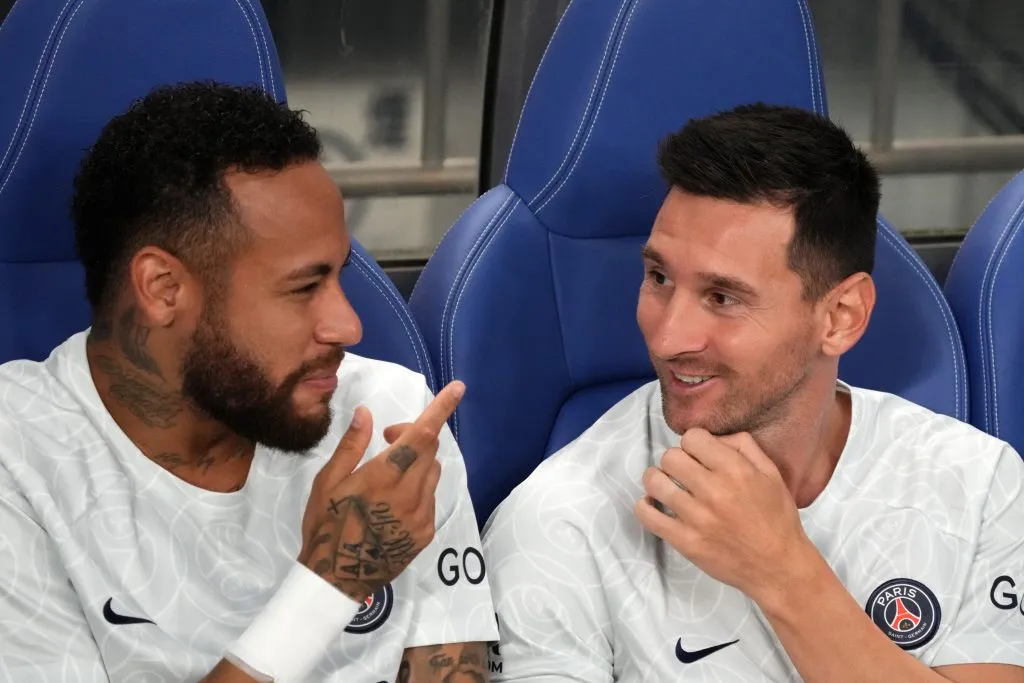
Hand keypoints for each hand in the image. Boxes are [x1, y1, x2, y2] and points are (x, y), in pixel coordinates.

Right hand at [298, 380, 464, 603]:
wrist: (336, 577)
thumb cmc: (325, 524)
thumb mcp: (328, 481)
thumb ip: (352, 445)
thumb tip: (367, 412)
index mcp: (384, 476)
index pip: (422, 434)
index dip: (442, 409)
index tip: (458, 388)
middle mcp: (410, 493)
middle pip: (430, 449)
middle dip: (415, 434)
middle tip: (386, 438)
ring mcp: (422, 515)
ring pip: (433, 472)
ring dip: (418, 461)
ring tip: (389, 472)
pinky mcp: (426, 532)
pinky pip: (431, 497)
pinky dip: (418, 487)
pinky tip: (393, 500)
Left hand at [635, 429, 815, 605]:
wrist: (779, 566)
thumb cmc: (777, 518)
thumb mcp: (770, 473)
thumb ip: (743, 446)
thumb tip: (713, 437)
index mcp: (736, 470)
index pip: (691, 437)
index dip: (693, 444)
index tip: (698, 455)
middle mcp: (714, 491)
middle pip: (670, 457)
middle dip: (675, 460)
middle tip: (684, 472)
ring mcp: (696, 518)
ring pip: (654, 482)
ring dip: (657, 480)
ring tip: (667, 486)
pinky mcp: (685, 542)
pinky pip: (648, 515)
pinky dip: (644, 506)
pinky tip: (654, 504)